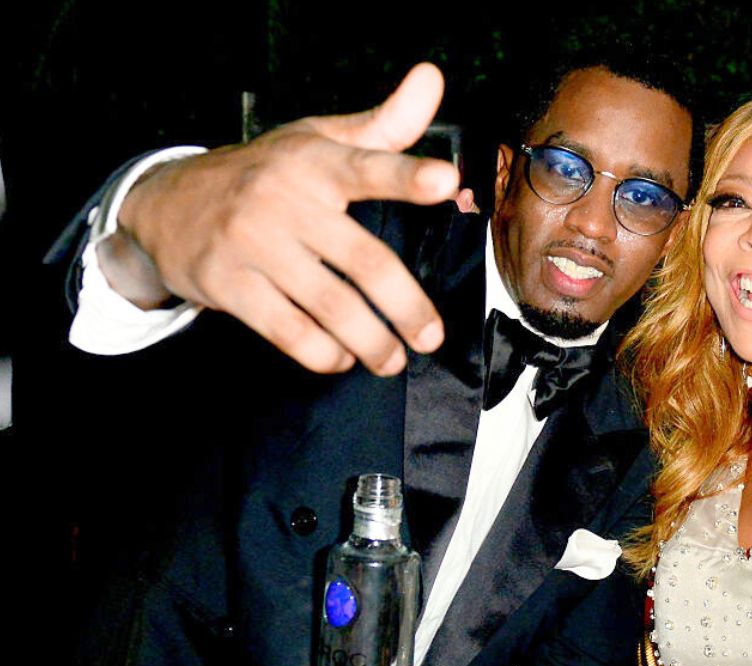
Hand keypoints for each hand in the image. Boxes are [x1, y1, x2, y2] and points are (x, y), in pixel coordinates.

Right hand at [103, 63, 459, 374]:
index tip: (445, 183)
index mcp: (315, 162)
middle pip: (364, 261)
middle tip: (430, 336)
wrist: (164, 204)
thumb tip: (432, 77)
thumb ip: (384, 123)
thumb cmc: (263, 173)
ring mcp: (253, 244)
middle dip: (406, 307)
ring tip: (392, 359)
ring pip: (330, 306)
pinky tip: (341, 358)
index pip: (368, 166)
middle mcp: (285, 200)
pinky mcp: (228, 284)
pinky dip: (322, 354)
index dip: (406, 175)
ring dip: (371, 342)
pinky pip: (288, 331)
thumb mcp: (317, 139)